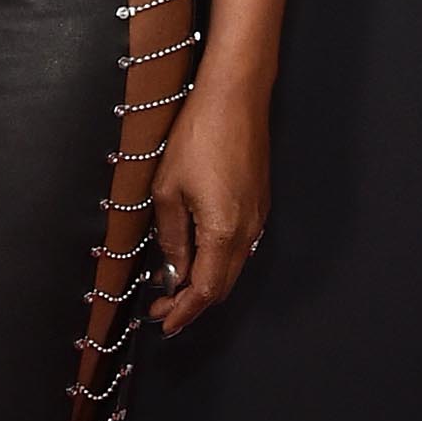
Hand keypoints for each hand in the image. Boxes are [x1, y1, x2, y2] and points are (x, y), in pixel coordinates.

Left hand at [149, 83, 267, 334]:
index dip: (183, 311)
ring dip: (204, 283)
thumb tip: (172, 272)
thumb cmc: (198, 136)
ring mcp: (258, 218)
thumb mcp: (168, 190)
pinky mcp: (258, 204)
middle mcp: (248, 231)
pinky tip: (194, 256)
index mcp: (224, 231)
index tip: (163, 322)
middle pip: (223, 285)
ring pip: (233, 268)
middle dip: (192, 303)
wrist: (235, 97)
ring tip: (173, 286)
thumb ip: (172, 238)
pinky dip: (216, 262)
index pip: (205, 290)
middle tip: (163, 309)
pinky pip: (239, 247)